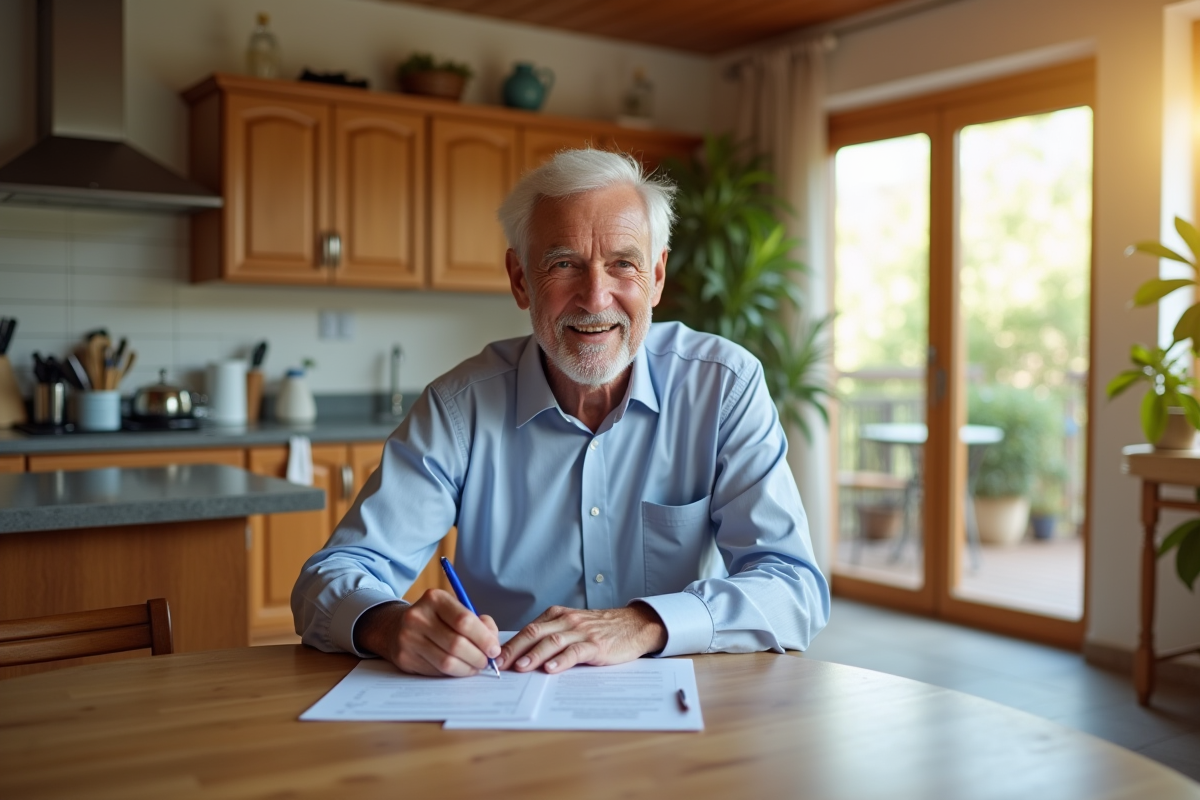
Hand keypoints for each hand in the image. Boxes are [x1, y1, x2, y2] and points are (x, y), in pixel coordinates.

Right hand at [354, 590, 499, 676]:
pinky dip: (453, 673)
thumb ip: (479, 622)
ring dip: (467, 668)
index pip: (464, 621)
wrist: (396, 628)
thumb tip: (493, 643)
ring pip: (447, 662)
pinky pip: (436, 671)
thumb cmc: (436, 620)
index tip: (494, 649)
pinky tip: (458, 668)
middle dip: (478, 656)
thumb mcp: (455, 610)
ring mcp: (408, 638)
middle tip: (486, 661)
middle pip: (457, 644)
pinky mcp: (404, 658)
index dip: (484, 638)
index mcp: (434, 599)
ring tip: (475, 666)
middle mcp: (417, 617)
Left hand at [497, 603, 666, 673]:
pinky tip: (552, 668)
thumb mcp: (572, 627)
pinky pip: (576, 651)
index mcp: (557, 615)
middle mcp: (567, 621)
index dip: (510, 644)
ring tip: (521, 667)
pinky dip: (562, 660)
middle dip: (515, 649)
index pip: (528, 629)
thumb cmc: (600, 630)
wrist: (633, 626)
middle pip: (535, 633)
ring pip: (552, 641)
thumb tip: (521, 655)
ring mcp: (581, 631)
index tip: (495, 659)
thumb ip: (551, 636)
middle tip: (500, 664)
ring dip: (534, 655)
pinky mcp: (596, 644)